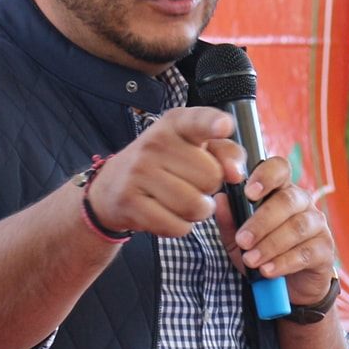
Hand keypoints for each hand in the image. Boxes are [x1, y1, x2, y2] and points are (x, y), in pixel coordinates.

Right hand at [83, 106, 244, 238]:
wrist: (111, 186)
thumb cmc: (165, 165)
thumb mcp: (194, 148)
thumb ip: (226, 153)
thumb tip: (236, 174)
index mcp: (174, 123)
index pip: (198, 121)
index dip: (214, 123)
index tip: (225, 126)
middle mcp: (154, 142)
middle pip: (211, 177)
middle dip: (209, 189)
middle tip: (191, 185)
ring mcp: (138, 171)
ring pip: (195, 206)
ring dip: (198, 212)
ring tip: (183, 202)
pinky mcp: (129, 201)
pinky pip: (176, 226)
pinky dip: (180, 227)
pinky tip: (168, 215)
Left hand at [217, 154, 336, 306]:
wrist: (288, 286)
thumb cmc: (263, 253)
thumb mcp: (238, 240)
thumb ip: (229, 221)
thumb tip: (220, 199)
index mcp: (280, 191)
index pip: (279, 169)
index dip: (266, 176)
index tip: (248, 192)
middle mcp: (303, 203)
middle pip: (287, 201)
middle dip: (261, 222)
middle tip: (242, 241)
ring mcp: (317, 225)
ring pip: (297, 227)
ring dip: (270, 245)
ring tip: (251, 261)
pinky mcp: (325, 249)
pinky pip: (306, 252)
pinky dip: (284, 262)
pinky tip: (268, 271)